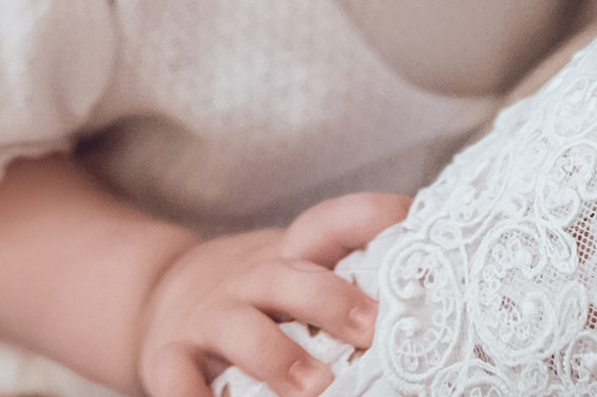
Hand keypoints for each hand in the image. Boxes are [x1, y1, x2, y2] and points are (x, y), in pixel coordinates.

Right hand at [135, 193, 408, 396]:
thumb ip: (346, 281)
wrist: (156, 295)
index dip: (370, 216)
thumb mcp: (295, 272)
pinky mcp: (169, 355)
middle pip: (287, 276)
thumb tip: (440, 297)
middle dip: (330, 299)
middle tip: (372, 329)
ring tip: (315, 385)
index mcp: (288, 256)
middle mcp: (249, 280)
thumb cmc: (257, 296)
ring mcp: (208, 318)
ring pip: (239, 328)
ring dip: (277, 356)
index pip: (329, 222)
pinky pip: (175, 377)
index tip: (415, 221)